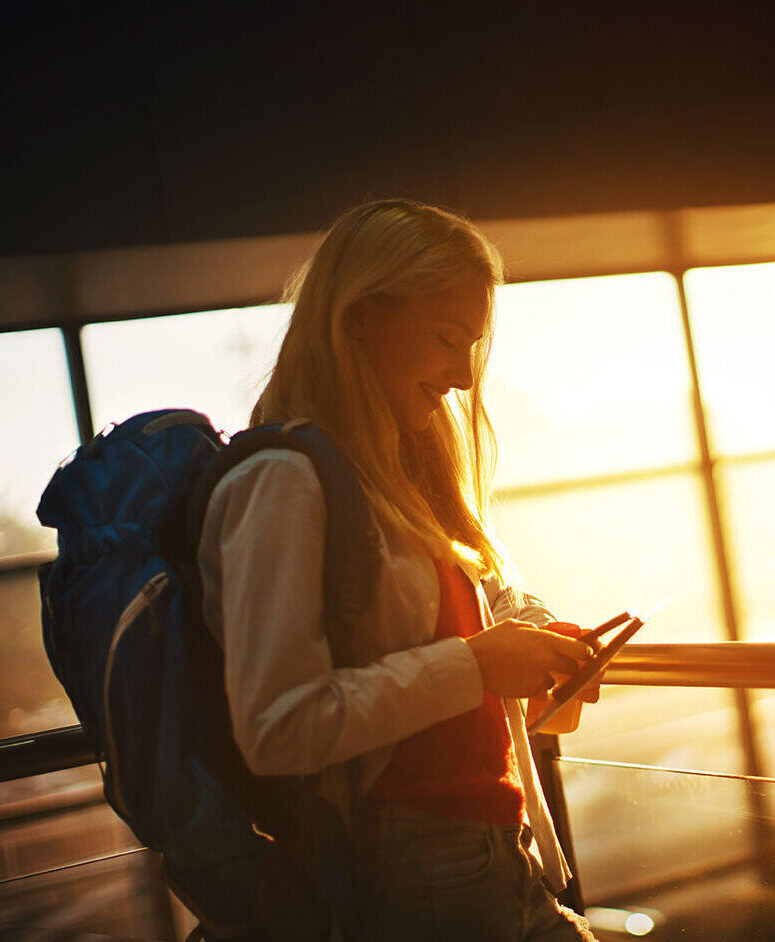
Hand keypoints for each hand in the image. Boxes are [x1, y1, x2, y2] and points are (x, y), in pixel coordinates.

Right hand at [465, 619, 593, 698]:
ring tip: (527, 671)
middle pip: (574, 669)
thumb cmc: (492, 641)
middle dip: (568, 668)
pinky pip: (541, 692)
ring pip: (555, 681)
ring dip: (547, 678)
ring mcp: (540, 678)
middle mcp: (547, 659)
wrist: (474, 664)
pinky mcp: (531, 692)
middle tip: (558, 665)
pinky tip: (520, 679)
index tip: (585, 654)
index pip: (582, 650)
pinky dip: (534, 688)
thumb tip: (543, 633)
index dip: (586, 653)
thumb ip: (534, 630)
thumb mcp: (515, 626)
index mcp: (546, 640)